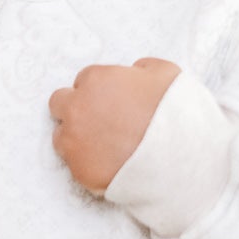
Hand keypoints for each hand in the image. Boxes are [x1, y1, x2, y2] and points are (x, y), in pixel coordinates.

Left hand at [48, 57, 180, 192]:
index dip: (99, 92)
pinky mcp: (79, 170)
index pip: (84, 80)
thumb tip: (133, 73)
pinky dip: (89, 164)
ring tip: (106, 147)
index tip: (112, 102)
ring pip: (61, 137)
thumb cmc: (174, 111)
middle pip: (59, 104)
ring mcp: (74, 141)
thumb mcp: (164, 73)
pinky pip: (75, 165)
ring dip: (78, 139)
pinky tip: (111, 165)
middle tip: (100, 122)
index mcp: (95, 80)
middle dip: (76, 110)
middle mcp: (76, 108)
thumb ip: (140, 68)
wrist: (179, 158)